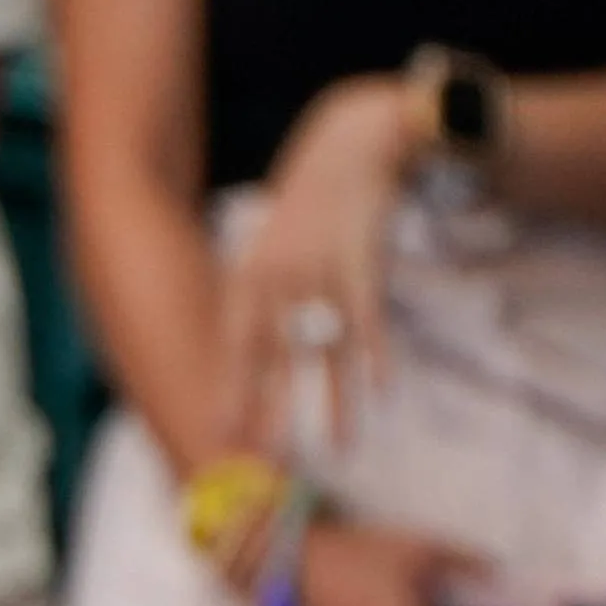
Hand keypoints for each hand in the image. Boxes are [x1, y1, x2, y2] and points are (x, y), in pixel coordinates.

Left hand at [222, 75, 408, 445]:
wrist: (347, 147)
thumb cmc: (306, 211)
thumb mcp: (268, 250)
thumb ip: (260, 302)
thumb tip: (253, 358)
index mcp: (249, 277)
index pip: (234, 345)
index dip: (230, 390)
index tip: (223, 434)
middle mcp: (278, 278)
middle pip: (274, 357)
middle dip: (273, 409)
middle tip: (272, 457)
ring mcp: (319, 270)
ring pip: (326, 350)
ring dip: (333, 401)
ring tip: (339, 449)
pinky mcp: (361, 261)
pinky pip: (368, 319)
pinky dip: (375, 355)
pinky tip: (381, 391)